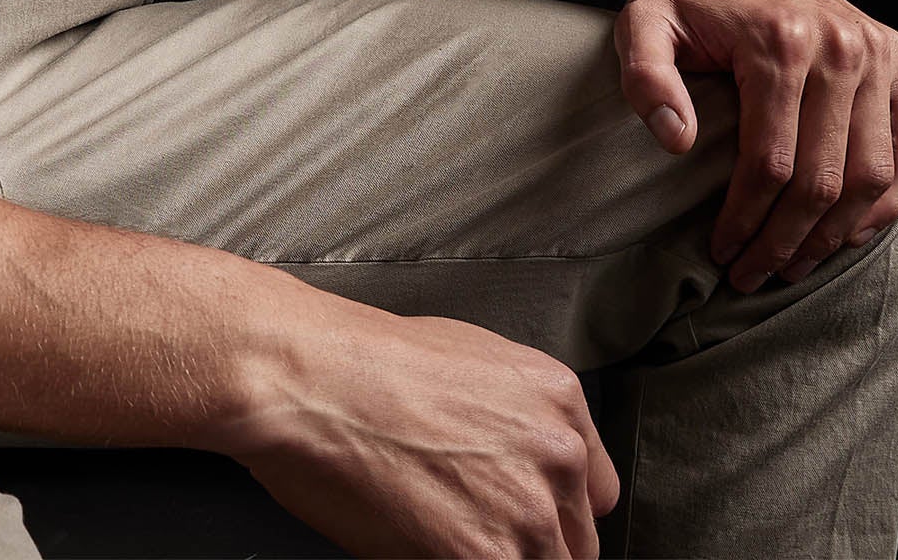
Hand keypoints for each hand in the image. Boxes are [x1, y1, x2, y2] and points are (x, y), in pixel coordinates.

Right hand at [211, 294, 618, 557]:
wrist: (304, 372)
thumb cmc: (355, 358)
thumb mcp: (460, 357)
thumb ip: (508, 416)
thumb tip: (507, 459)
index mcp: (555, 398)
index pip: (593, 493)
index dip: (550, 509)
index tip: (515, 513)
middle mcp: (558, 454)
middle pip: (572, 542)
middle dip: (522, 541)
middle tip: (462, 522)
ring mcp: (528, 510)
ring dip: (491, 556)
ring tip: (432, 529)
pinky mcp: (485, 556)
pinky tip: (417, 543)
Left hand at [614, 0, 897, 291]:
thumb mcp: (640, 25)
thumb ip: (646, 80)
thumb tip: (677, 143)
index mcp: (778, 42)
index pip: (771, 160)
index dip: (747, 219)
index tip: (722, 252)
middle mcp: (840, 48)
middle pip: (827, 177)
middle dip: (790, 240)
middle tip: (756, 275)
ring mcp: (877, 54)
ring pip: (877, 175)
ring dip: (838, 234)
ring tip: (796, 265)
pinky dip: (885, 202)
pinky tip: (845, 231)